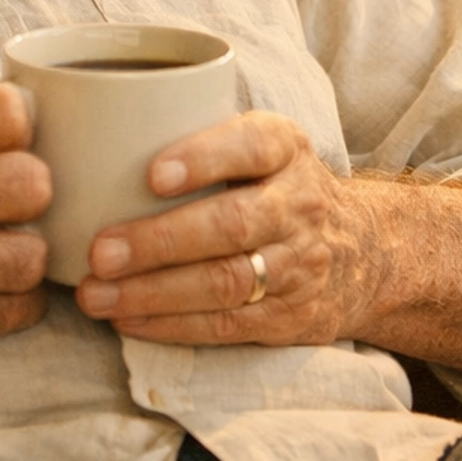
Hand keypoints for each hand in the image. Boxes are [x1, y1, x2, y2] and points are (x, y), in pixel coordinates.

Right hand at [0, 80, 51, 369]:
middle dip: (28, 196)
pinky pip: (15, 311)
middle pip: (32, 182)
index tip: (7, 146)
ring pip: (32, 255)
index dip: (20, 128)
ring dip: (22, 256)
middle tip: (4, 207)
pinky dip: (13, 303)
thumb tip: (32, 121)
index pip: (6, 109)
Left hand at [73, 112, 380, 347]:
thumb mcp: (263, 144)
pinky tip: (128, 319)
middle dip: (160, 241)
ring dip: (154, 292)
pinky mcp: (289, 316)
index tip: (151, 174)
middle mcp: (299, 204)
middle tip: (99, 252)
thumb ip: (202, 135)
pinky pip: (227, 324)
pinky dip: (171, 325)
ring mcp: (299, 265)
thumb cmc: (277, 187)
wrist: (366, 252)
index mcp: (286, 148)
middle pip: (231, 224)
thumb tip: (95, 136)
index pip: (251, 146)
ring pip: (226, 281)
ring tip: (97, 294)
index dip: (203, 158)